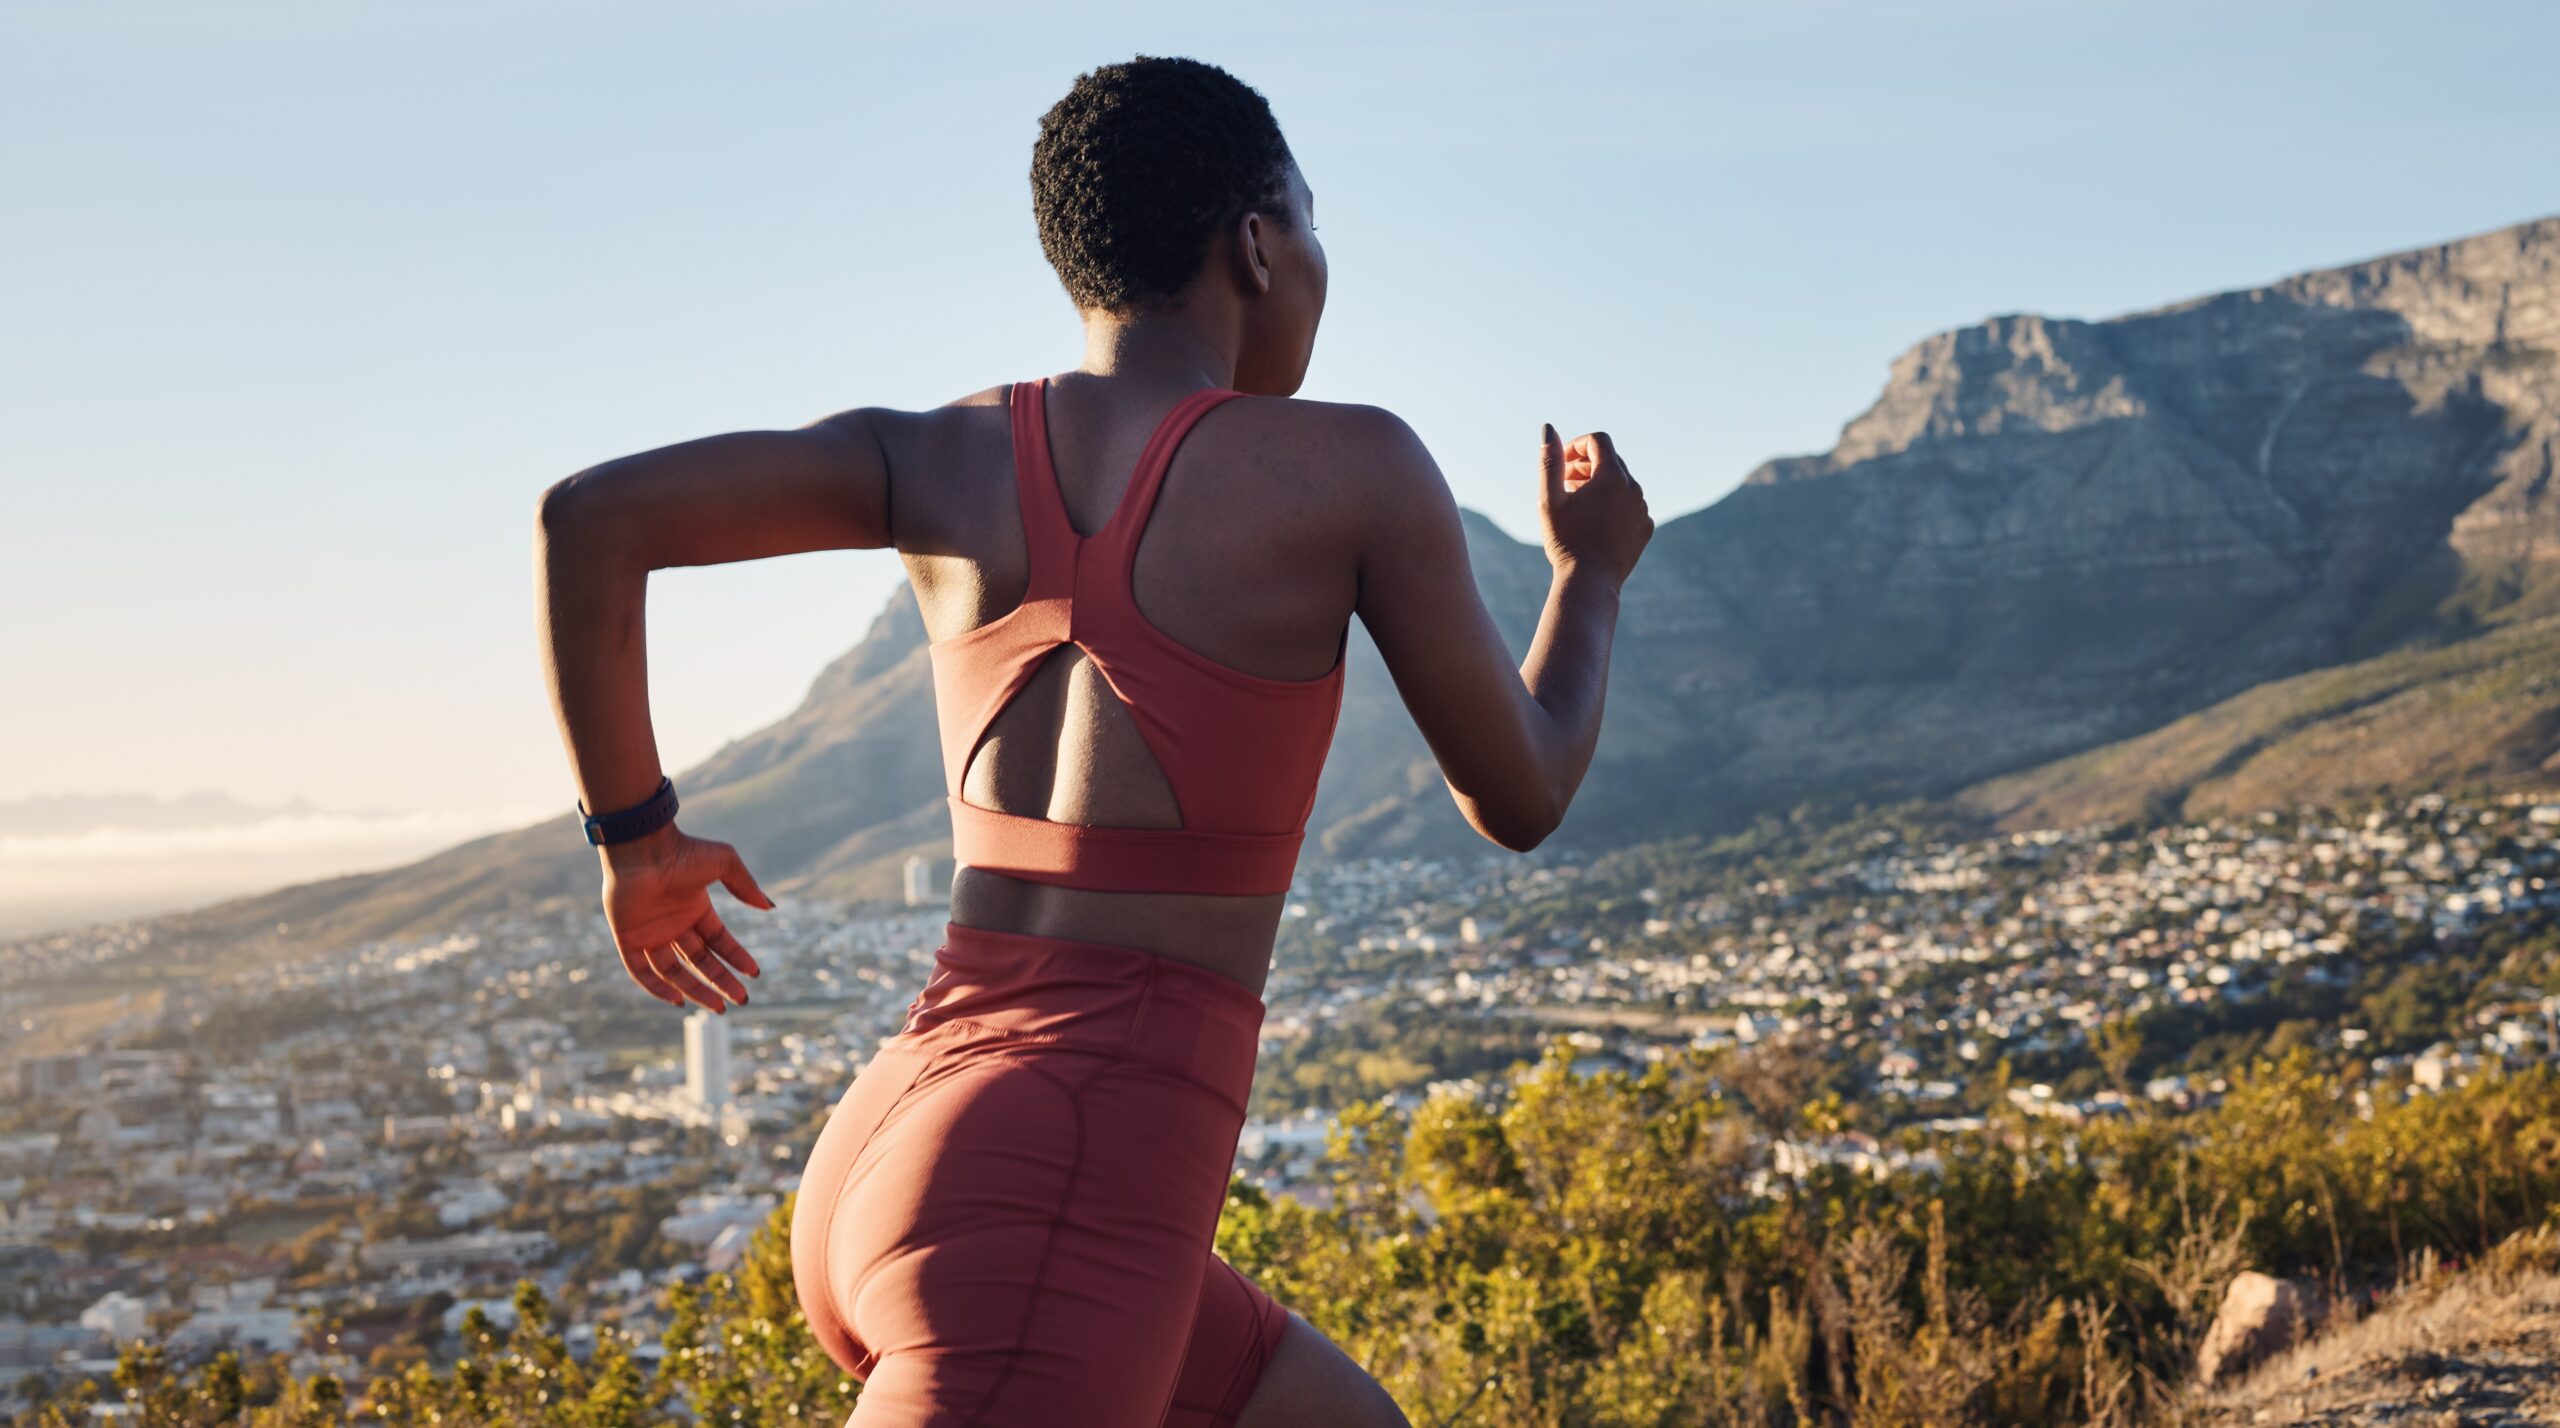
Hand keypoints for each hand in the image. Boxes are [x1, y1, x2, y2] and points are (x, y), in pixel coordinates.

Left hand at [595, 823, 772, 1011]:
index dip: (736, 957)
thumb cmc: (683, 851)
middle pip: (699, 961)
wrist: (643, 848)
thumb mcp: (725, 864)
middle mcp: (673, 924)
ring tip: (717, 1007)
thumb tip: (770, 907)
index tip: (753, 974)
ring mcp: (650, 933)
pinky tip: (678, 1000)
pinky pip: (640, 970)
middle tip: (741, 1000)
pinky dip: (656, 988)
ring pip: (673, 971)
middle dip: (720, 981)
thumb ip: (746, 886)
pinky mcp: (627, 938)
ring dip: (695, 990)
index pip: (718, 941)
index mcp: (695, 907)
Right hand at [1538, 424, 1652, 586]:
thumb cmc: (1565, 540)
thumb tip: (1549, 429)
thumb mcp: (1549, 499)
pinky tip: (1595, 522)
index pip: (1598, 441)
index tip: (1563, 463)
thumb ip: (1550, 462)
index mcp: (1612, 476)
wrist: (1589, 582)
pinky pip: (1631, 506)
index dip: (1577, 446)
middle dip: (1586, 466)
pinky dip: (1614, 506)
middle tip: (1565, 483)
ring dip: (1600, 486)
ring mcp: (1642, 509)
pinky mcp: (1645, 528)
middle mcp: (1634, 488)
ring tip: (1578, 503)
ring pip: (1622, 484)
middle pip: (1610, 461)